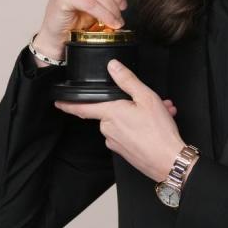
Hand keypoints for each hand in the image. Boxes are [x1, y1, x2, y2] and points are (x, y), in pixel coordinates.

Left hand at [55, 60, 185, 182]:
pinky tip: (155, 127)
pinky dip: (140, 128)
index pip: (82, 107)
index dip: (68, 104)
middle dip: (130, 105)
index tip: (58, 102)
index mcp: (110, 113)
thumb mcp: (146, 98)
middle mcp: (108, 129)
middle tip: (152, 103)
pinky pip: (127, 134)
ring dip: (139, 116)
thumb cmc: (159, 132)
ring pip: (123, 122)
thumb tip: (113, 66)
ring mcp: (115, 142)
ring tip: (161, 115)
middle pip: (112, 111)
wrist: (169, 161)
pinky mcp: (123, 151)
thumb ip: (127, 80)